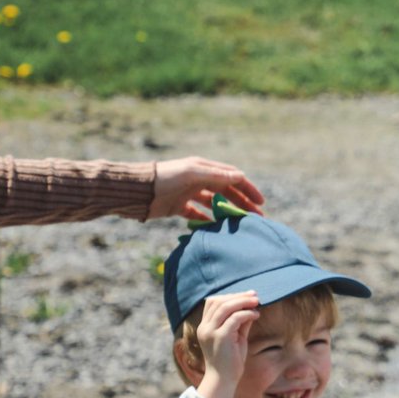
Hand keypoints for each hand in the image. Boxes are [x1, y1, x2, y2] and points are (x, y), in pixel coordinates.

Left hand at [148, 156, 265, 220]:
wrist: (138, 191)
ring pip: (214, 203)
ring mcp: (189, 193)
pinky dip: (207, 220)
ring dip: (228, 212)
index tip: (260, 203)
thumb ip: (217, 176)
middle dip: (242, 203)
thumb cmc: (166, 178)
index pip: (233, 177)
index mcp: (204, 168)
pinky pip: (197, 214)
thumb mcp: (193, 174)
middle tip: (256, 218)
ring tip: (239, 225)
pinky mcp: (179, 207)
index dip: (248, 189)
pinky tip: (216, 229)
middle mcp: (198, 179)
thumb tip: (241, 176)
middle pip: (226, 192)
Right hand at [194, 292, 259, 397]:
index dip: (230, 296)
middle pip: (218, 301)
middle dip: (238, 296)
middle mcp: (204, 327)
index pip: (212, 302)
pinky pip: (235, 318)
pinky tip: (256, 315)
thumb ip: (240, 323)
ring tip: (257, 302)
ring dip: (243, 301)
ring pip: (225, 306)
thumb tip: (251, 308)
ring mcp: (211, 332)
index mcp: (204, 327)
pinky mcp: (221, 337)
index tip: (247, 296)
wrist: (223, 381)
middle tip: (255, 296)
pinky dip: (246, 313)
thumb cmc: (230, 361)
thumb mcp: (236, 337)